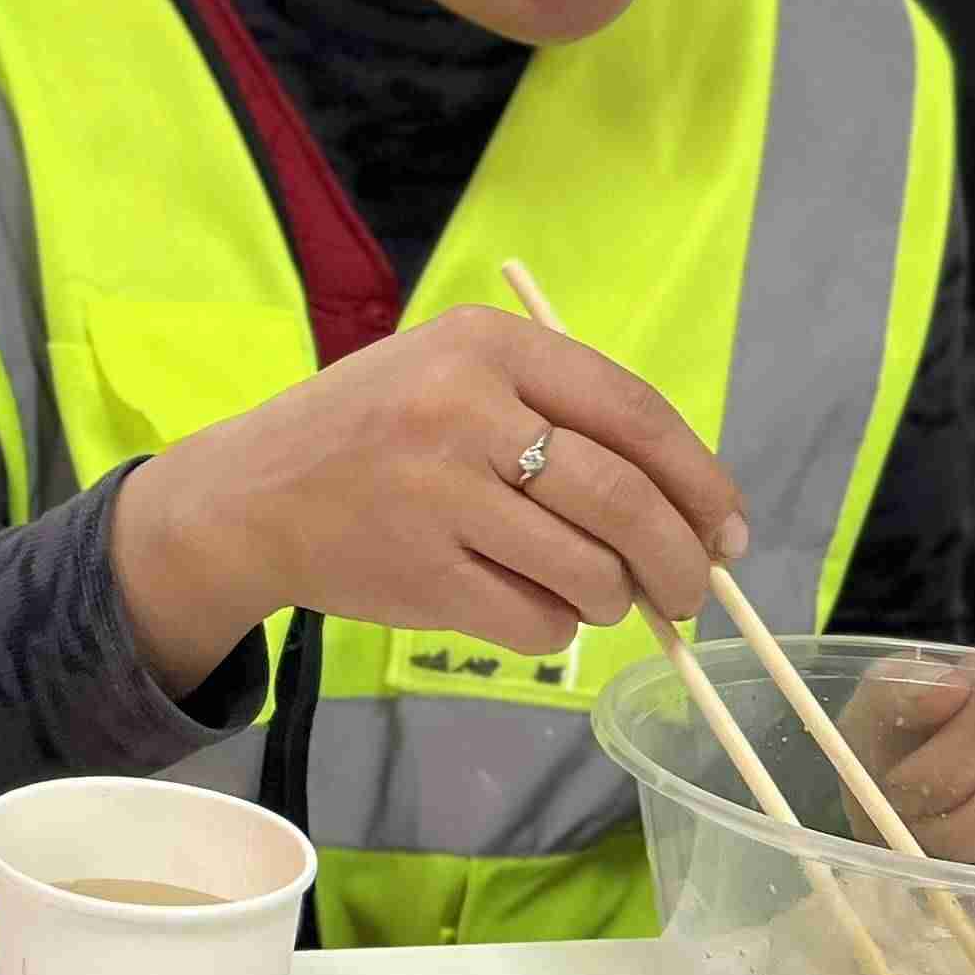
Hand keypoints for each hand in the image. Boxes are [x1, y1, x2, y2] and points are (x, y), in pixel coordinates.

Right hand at [109, 307, 751, 693]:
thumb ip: (560, 418)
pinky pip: (536, 621)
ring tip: (592, 594)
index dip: (701, 480)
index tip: (730, 529)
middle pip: (625, 500)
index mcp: (484, 346)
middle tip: (691, 591)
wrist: (244, 496)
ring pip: (591, 573)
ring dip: (611, 599)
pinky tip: (526, 607)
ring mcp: (438, 494)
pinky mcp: (420, 572)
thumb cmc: (368, 436)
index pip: (634, 414)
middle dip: (681, 560)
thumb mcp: (452, 379)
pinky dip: (552, 628)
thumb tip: (692, 511)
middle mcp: (462, 410)